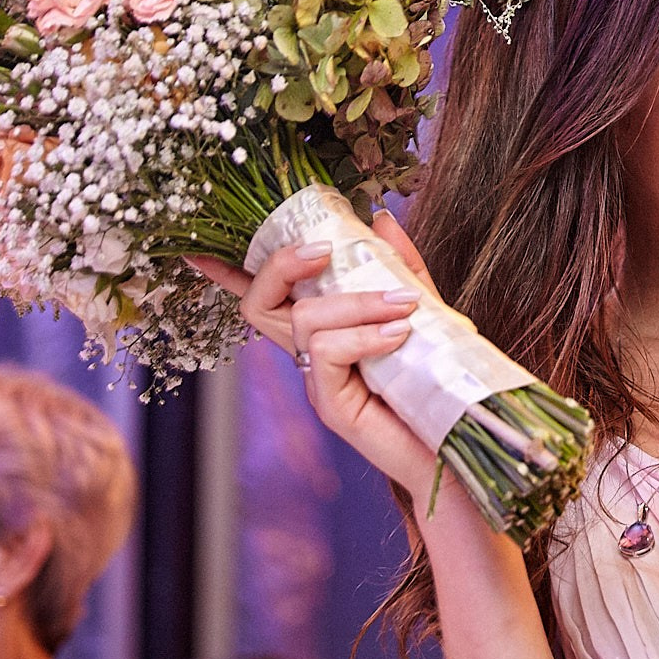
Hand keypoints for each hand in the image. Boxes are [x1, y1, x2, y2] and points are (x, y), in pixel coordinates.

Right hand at [186, 210, 446, 510]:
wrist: (460, 441)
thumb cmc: (437, 379)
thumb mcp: (422, 310)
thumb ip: (400, 267)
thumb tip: (378, 216)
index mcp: (325, 328)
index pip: (268, 296)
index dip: (229, 273)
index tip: (198, 249)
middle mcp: (311, 354)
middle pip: (259, 301)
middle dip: (284, 262)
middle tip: (328, 248)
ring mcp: (317, 381)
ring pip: (302, 319)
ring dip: (354, 301)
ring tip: (404, 306)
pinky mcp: (331, 405)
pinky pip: (325, 352)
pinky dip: (361, 335)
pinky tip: (398, 335)